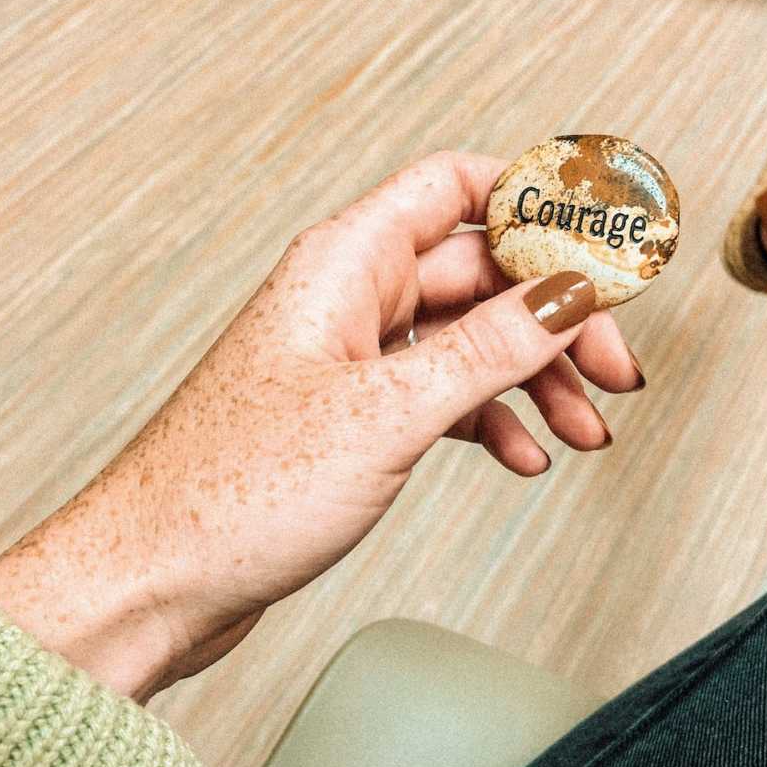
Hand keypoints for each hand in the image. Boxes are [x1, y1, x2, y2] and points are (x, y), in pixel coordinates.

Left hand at [0, 152, 642, 701]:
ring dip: (533, 378)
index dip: (537, 205)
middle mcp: (349, 298)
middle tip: (612, 368)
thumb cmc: (232, 493)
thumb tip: (568, 294)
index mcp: (346, 262)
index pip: (458, 188)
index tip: (604, 243)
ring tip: (585, 427)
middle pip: (480, 273)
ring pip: (468, 341)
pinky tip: (523, 455)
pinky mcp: (350, 416)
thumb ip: (488, 349)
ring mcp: (350, 358)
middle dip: (554, 318)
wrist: (155, 578)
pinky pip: (441, 395)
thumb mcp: (386, 413)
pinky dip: (490, 419)